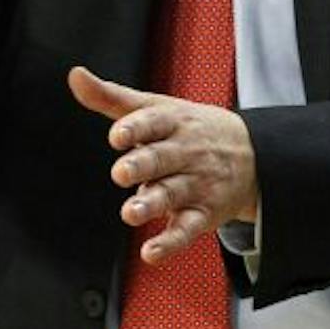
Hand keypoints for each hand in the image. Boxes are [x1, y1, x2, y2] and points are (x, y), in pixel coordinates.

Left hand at [68, 65, 258, 261]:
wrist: (254, 154)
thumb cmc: (189, 129)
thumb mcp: (156, 108)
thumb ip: (111, 96)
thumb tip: (75, 76)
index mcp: (173, 123)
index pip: (154, 123)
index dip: (135, 128)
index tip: (117, 134)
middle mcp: (185, 153)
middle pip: (162, 159)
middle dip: (142, 165)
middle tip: (121, 172)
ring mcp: (196, 184)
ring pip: (173, 194)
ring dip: (152, 204)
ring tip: (130, 212)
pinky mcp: (203, 214)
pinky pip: (186, 230)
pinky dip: (170, 243)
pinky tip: (151, 253)